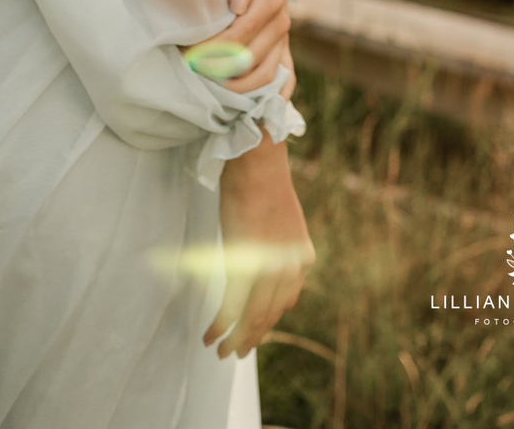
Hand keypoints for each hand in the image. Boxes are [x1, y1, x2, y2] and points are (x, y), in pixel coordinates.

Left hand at [182, 0, 291, 92]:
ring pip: (264, 77)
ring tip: (206, 87)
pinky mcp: (284, 47)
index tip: (185, 53)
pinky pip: (282, 81)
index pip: (238, 37)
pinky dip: (264, 97)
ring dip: (235, 87)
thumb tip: (239, 4)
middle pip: (248, 61)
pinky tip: (241, 105)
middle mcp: (281, 23)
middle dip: (216, 70)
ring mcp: (283, 38)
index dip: (210, 50)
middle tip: (187, 70)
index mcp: (271, 0)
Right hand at [203, 132, 314, 359]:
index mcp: (302, 257)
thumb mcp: (279, 221)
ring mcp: (269, 265)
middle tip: (236, 353)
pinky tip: (211, 333)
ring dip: (235, 337)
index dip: (268, 321)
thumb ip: (275, 248)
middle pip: (269, 314)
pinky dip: (221, 323)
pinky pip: (233, 304)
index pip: (286, 301)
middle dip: (251, 337)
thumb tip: (261, 264)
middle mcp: (291, 266)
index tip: (254, 333)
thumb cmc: (261, 180)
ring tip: (221, 351)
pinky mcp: (247, 261)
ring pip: (252, 315)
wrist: (257, 159)